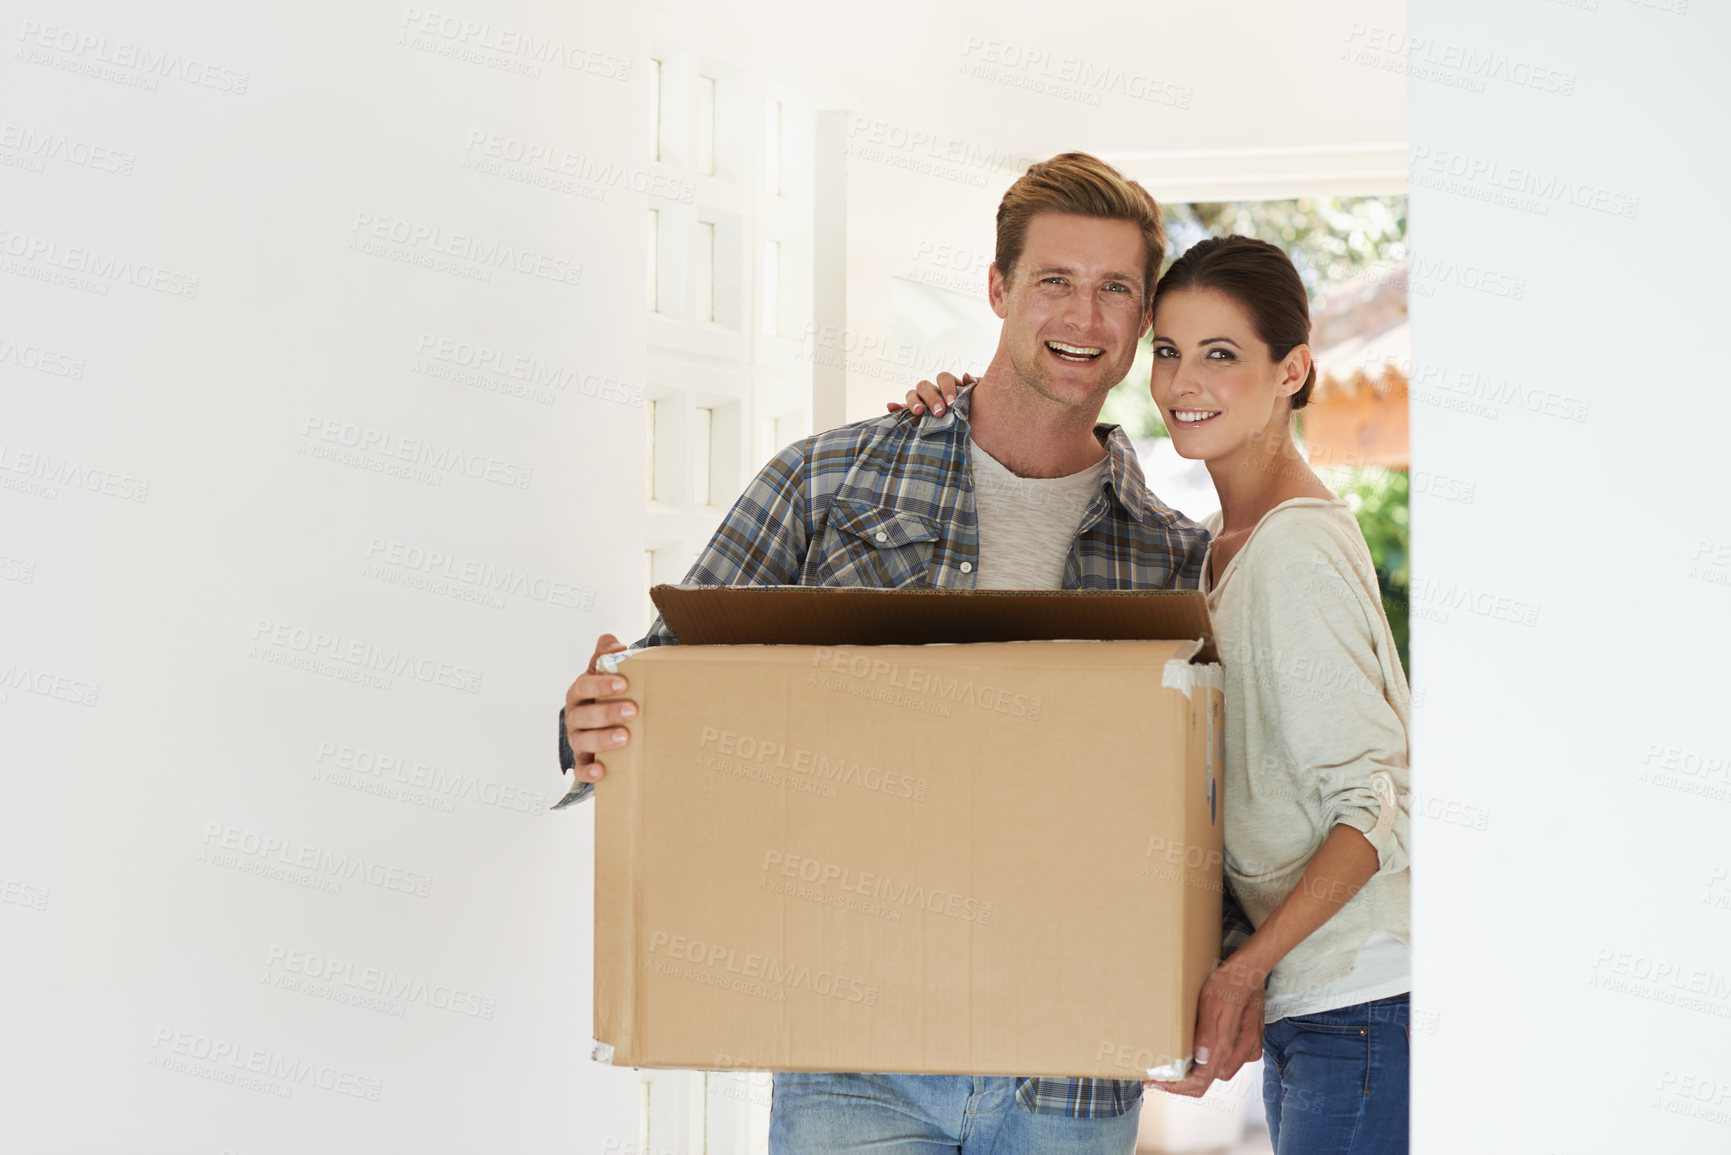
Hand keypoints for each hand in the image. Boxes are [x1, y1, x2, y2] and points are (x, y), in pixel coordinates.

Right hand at [564, 634, 637, 784]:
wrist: (601, 719)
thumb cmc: (604, 694)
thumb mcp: (604, 671)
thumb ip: (607, 654)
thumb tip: (614, 643)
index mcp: (579, 692)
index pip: (584, 686)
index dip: (601, 685)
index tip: (623, 683)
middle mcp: (575, 715)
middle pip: (584, 715)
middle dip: (608, 712)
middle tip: (633, 710)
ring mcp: (577, 738)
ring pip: (583, 740)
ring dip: (603, 739)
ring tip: (625, 737)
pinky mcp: (582, 760)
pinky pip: (580, 768)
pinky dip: (588, 771)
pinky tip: (601, 771)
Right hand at [885, 372, 973, 414]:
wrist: (972, 429)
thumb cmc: (974, 410)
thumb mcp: (978, 399)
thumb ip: (974, 387)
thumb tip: (967, 376)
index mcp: (947, 385)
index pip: (943, 378)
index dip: (946, 388)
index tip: (952, 403)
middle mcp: (932, 391)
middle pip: (925, 385)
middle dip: (931, 398)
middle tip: (940, 412)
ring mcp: (921, 402)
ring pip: (912, 394)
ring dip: (913, 401)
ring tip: (918, 412)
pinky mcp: (912, 414)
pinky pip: (901, 408)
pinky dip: (895, 406)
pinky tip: (890, 406)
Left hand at [1147, 957, 1266, 1097]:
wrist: (1249, 971)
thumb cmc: (1227, 983)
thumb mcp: (1210, 1004)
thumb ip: (1207, 1033)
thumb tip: (1200, 1060)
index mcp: (1227, 1046)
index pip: (1200, 1082)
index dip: (1177, 1087)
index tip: (1157, 1084)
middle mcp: (1240, 1053)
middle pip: (1207, 1081)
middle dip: (1182, 1082)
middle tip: (1159, 1075)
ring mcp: (1246, 1050)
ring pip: (1217, 1073)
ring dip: (1195, 1074)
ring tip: (1173, 1066)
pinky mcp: (1249, 1043)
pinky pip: (1228, 1062)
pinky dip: (1210, 1063)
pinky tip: (1196, 1055)